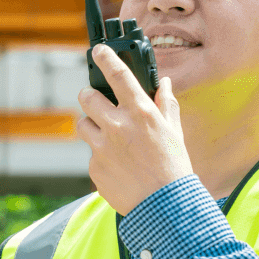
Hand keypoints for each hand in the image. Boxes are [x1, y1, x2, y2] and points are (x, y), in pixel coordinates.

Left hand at [77, 44, 192, 215]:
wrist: (166, 208)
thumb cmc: (174, 168)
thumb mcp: (175, 132)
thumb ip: (166, 104)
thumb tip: (163, 83)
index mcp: (140, 113)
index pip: (117, 75)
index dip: (106, 58)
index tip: (98, 50)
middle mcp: (118, 126)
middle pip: (87, 97)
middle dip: (90, 95)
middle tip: (97, 101)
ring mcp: (102, 147)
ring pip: (82, 124)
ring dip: (92, 126)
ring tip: (110, 138)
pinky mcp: (94, 167)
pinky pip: (91, 153)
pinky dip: (101, 156)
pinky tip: (119, 166)